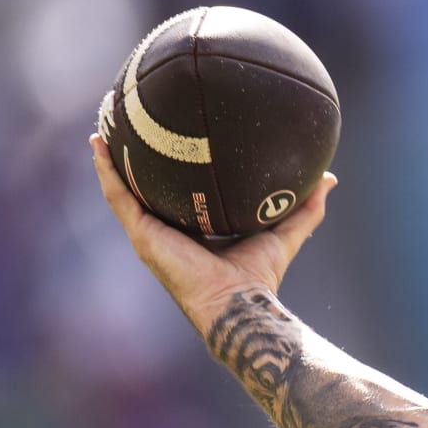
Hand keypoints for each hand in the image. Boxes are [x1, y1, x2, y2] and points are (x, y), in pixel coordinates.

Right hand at [90, 133, 336, 332]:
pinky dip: (106, 171)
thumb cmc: (259, 278)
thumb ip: (306, 210)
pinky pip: (118, 197)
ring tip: (103, 126)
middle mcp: (166, 231)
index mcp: (193, 231)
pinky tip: (98, 145)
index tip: (171, 141)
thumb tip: (329, 180)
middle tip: (128, 125)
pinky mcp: (142, 235)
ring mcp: (150, 233)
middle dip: (133, 161)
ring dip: (109, 160)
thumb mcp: (283, 234)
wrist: (238, 303)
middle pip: (144, 189)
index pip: (178, 195)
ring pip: (122, 189)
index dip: (171, 171)